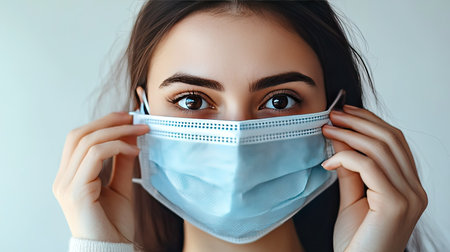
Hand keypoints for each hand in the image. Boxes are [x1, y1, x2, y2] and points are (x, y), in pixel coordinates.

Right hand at [52, 112, 149, 242]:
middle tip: (134, 118)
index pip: (80, 139)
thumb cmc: (114, 223)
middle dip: (108, 121)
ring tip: (140, 131)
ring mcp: (66, 185)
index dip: (103, 123)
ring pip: (87, 142)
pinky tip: (134, 150)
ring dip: (117, 131)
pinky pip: (95, 155)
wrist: (112, 250)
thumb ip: (121, 162)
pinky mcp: (76, 191)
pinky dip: (117, 147)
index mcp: (70, 176)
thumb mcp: (120, 185)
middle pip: (79, 135)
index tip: (128, 118)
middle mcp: (63, 179)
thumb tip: (129, 136)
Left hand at [321, 105, 427, 251]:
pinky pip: (369, 167)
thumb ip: (351, 172)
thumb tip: (341, 143)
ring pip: (380, 149)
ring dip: (349, 134)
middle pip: (390, 139)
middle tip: (333, 115)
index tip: (345, 112)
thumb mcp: (353, 199)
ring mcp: (408, 197)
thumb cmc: (356, 240)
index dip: (370, 122)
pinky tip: (326, 162)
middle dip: (359, 122)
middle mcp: (415, 190)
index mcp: (409, 187)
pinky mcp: (395, 204)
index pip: (395, 142)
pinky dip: (345, 158)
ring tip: (326, 129)